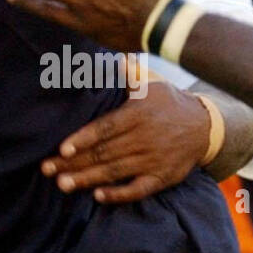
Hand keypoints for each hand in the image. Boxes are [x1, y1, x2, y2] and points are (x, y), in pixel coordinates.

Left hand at [43, 82, 209, 202]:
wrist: (205, 127)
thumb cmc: (170, 102)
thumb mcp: (152, 83)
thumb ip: (130, 73)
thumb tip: (116, 56)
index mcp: (138, 114)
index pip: (106, 128)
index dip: (84, 139)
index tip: (62, 148)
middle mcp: (144, 138)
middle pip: (104, 152)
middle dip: (73, 162)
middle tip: (47, 169)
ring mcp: (153, 160)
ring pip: (115, 171)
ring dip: (87, 179)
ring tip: (63, 184)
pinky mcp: (161, 177)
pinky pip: (138, 189)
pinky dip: (119, 194)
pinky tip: (98, 196)